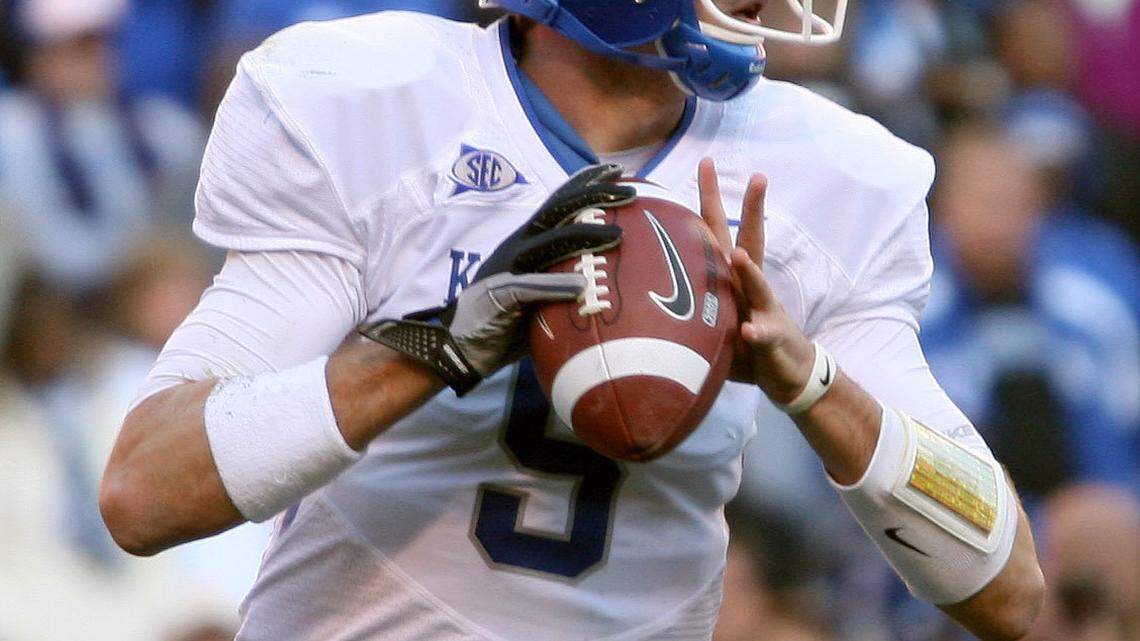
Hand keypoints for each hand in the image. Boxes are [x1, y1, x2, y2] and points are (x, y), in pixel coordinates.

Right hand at [361, 164, 632, 394]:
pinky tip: (580, 286)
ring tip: (616, 234)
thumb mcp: (540, 295)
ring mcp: (507, 270)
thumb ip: (565, 279)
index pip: (557, 204)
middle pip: (557, 211)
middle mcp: (517, 248)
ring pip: (547, 243)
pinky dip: (555, 285)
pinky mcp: (499, 297)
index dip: (585, 183)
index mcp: (526, 243)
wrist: (457, 348)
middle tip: (630, 192)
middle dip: (594, 196)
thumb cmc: (505, 322)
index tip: (616, 171)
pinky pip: (529, 287)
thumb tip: (608, 280)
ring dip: (582, 235)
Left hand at [697, 158, 815, 404]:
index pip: (722, 231)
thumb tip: (643, 281)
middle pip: (751, 242)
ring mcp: (766, 311)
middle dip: (752, 210)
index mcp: (735, 277)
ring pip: (759, 286)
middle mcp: (752, 287)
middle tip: (758, 176)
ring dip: (749, 271)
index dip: (712, 199)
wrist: (788, 373)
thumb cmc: (746, 342)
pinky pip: (763, 336)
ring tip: (739, 256)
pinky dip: (756, 333)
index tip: (706, 163)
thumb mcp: (715, 316)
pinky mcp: (773, 339)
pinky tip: (750, 331)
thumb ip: (689, 297)